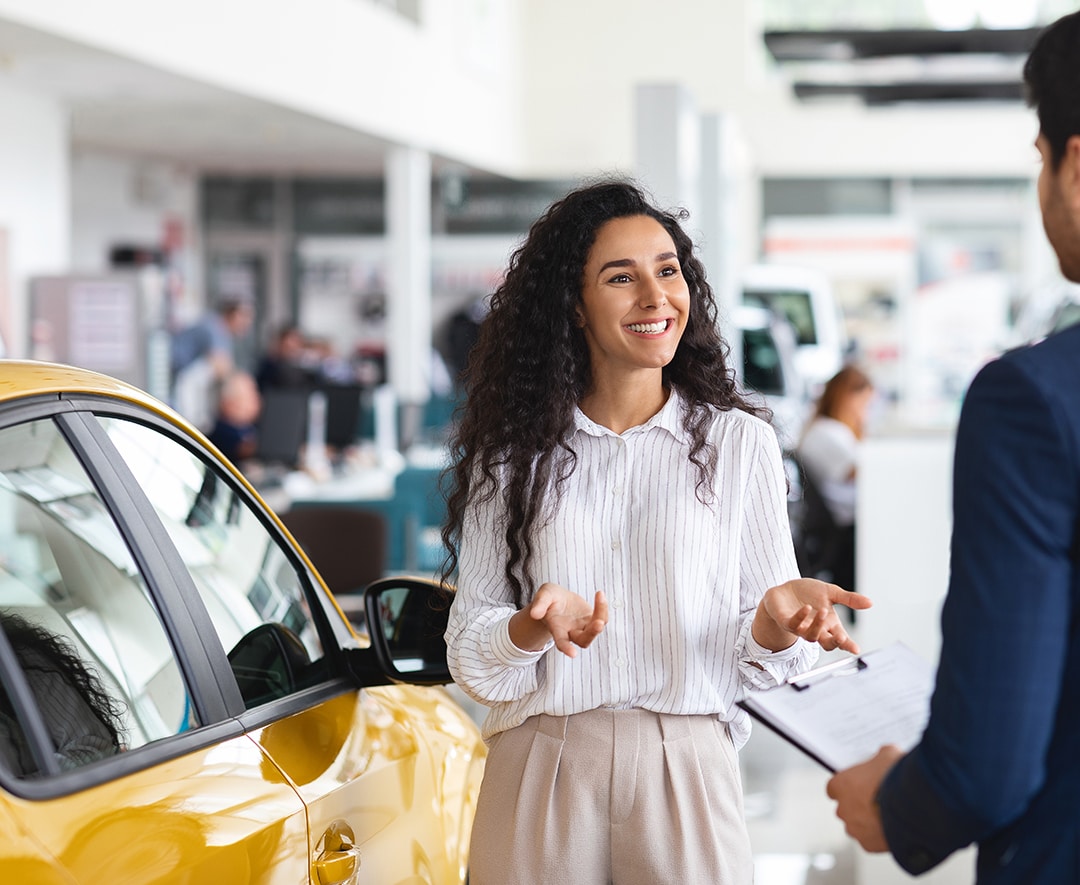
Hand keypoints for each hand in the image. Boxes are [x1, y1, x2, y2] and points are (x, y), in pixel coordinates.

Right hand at [511, 583, 607, 656]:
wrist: (558, 599)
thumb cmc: (548, 599)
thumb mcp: (543, 596)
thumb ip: (540, 604)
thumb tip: (534, 614)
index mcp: (557, 629)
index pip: (561, 642)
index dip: (566, 648)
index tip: (573, 654)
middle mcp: (571, 632)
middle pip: (584, 640)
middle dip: (592, 633)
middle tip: (598, 623)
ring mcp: (583, 627)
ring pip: (595, 630)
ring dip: (601, 617)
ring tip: (600, 597)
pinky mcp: (592, 619)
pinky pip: (601, 617)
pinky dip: (602, 607)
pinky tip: (600, 593)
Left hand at [754, 578, 871, 653]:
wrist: (784, 590)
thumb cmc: (808, 593)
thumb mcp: (831, 592)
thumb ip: (849, 599)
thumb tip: (870, 603)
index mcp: (829, 624)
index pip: (841, 638)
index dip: (848, 645)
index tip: (856, 649)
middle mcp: (815, 629)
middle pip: (827, 644)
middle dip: (834, 642)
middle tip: (841, 637)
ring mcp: (800, 627)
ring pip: (810, 635)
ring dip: (818, 625)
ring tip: (823, 610)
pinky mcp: (786, 621)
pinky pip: (793, 625)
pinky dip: (801, 617)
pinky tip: (807, 608)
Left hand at [826, 745, 904, 852]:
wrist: (914, 805)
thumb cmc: (897, 777)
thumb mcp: (889, 755)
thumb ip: (880, 757)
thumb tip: (886, 755)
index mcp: (841, 784)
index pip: (834, 787)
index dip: (847, 786)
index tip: (858, 785)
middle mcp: (843, 808)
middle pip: (845, 808)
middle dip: (858, 805)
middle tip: (877, 800)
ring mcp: (855, 828)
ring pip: (856, 826)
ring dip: (867, 822)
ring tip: (887, 815)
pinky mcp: (869, 845)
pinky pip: (870, 841)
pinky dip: (879, 836)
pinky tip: (894, 828)